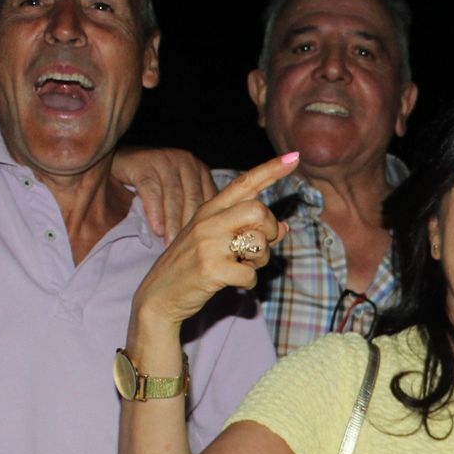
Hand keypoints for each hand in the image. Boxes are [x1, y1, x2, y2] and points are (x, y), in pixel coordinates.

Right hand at [112, 147, 219, 243]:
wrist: (123, 164)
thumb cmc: (156, 184)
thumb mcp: (180, 192)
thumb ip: (194, 206)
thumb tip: (209, 236)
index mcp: (200, 170)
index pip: (210, 198)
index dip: (208, 223)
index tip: (206, 245)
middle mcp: (186, 162)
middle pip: (192, 198)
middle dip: (190, 226)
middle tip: (189, 250)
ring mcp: (165, 160)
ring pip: (173, 196)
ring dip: (173, 223)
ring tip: (171, 245)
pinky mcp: (144, 163)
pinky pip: (151, 191)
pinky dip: (155, 212)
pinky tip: (157, 230)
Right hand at [131, 153, 297, 330]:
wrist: (158, 296)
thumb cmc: (190, 267)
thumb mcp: (214, 241)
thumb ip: (248, 230)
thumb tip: (284, 227)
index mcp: (208, 210)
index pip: (244, 183)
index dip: (271, 170)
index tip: (294, 157)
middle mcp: (207, 222)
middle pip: (258, 210)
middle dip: (270, 230)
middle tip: (261, 245)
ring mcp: (208, 245)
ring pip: (259, 242)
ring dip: (261, 260)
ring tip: (244, 266)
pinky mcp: (210, 269)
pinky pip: (250, 273)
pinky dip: (249, 282)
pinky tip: (235, 283)